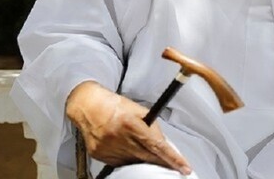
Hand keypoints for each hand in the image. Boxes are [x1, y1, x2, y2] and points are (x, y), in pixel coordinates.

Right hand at [65, 81, 191, 174]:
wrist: (88, 106)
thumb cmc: (115, 105)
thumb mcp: (138, 110)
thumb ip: (152, 127)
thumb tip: (165, 144)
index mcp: (131, 123)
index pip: (157, 146)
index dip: (172, 158)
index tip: (184, 168)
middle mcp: (120, 138)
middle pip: (147, 157)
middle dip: (161, 162)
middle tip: (172, 166)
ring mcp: (109, 148)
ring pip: (134, 162)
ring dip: (141, 158)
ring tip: (137, 146)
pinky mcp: (100, 155)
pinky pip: (119, 162)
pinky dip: (127, 158)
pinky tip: (124, 148)